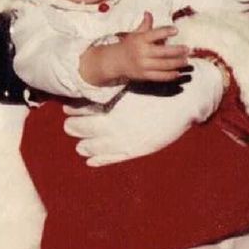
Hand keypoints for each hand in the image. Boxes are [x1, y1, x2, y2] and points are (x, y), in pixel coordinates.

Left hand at [64, 58, 224, 165]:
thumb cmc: (159, 92)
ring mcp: (124, 138)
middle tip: (67, 127)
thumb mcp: (135, 88)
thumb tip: (101, 91)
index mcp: (115, 105)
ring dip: (84, 146)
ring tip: (79, 146)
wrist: (182, 103)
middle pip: (86, 127)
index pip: (88, 108)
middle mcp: (116, 122)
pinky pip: (111, 158)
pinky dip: (99, 160)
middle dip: (75, 127)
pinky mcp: (134, 150)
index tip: (66, 109)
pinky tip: (90, 161)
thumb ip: (117, 91)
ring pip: (95, 145)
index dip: (75, 109)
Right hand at [80, 12, 188, 86]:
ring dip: (176, 63)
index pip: (154, 34)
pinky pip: (159, 76)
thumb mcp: (135, 34)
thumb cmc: (129, 45)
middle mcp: (142, 52)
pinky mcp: (144, 75)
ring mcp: (143, 65)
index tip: (176, 30)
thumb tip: (149, 12)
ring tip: (185, 61)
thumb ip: (145, 25)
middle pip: (162, 52)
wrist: (115, 61)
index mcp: (140, 39)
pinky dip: (170, 75)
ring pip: (163, 65)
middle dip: (177, 51)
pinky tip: (178, 72)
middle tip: (187, 49)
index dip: (165, 31)